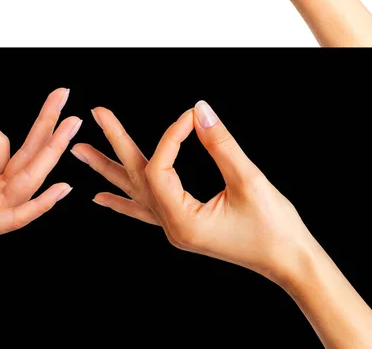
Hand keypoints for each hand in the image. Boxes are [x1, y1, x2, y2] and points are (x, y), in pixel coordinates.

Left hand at [71, 100, 312, 285]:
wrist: (291, 262)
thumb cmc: (275, 228)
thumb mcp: (249, 181)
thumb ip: (221, 144)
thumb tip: (199, 109)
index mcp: (183, 221)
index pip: (160, 168)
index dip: (170, 137)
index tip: (190, 117)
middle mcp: (171, 226)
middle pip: (135, 177)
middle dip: (114, 143)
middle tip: (94, 114)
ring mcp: (174, 228)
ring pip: (134, 192)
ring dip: (106, 169)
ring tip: (80, 151)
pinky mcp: (182, 224)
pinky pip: (143, 211)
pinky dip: (121, 201)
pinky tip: (101, 197)